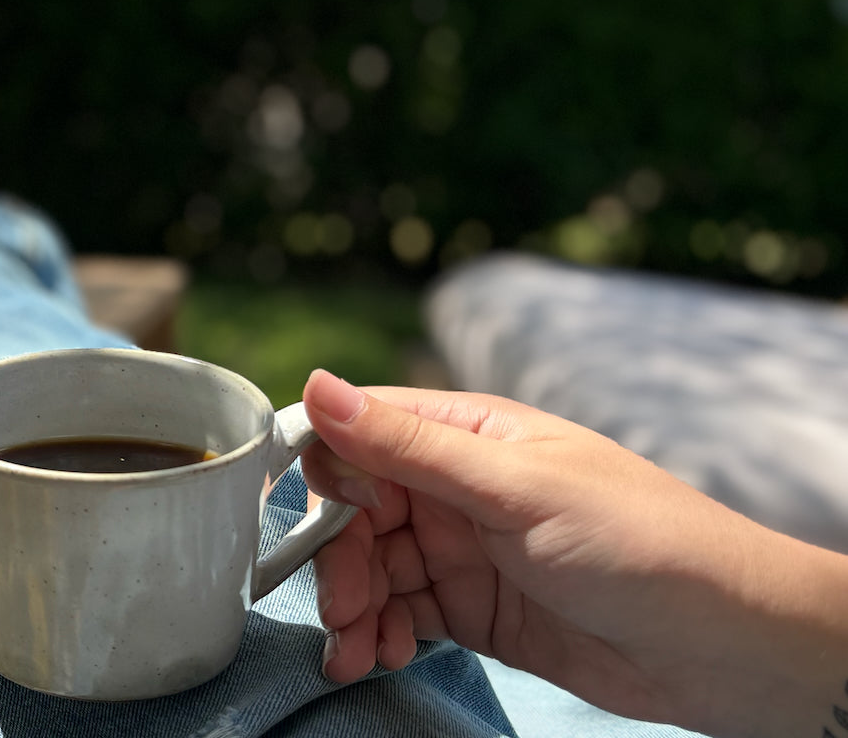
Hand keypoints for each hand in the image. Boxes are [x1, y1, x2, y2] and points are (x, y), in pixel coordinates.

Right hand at [298, 370, 847, 737]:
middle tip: (343, 610)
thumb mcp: (514, 489)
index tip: (331, 524)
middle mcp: (459, 487)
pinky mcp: (475, 610)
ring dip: (353, 608)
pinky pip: (401, 614)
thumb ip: (407, 445)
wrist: (724, 644)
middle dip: (337, 562)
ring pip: (372, 570)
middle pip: (354, 512)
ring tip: (356, 651)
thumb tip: (315, 384)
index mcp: (469, 435)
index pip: (361, 434)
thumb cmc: (640, 544)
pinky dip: (379, 636)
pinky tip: (381, 656)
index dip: (329, 477)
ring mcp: (466, 551)